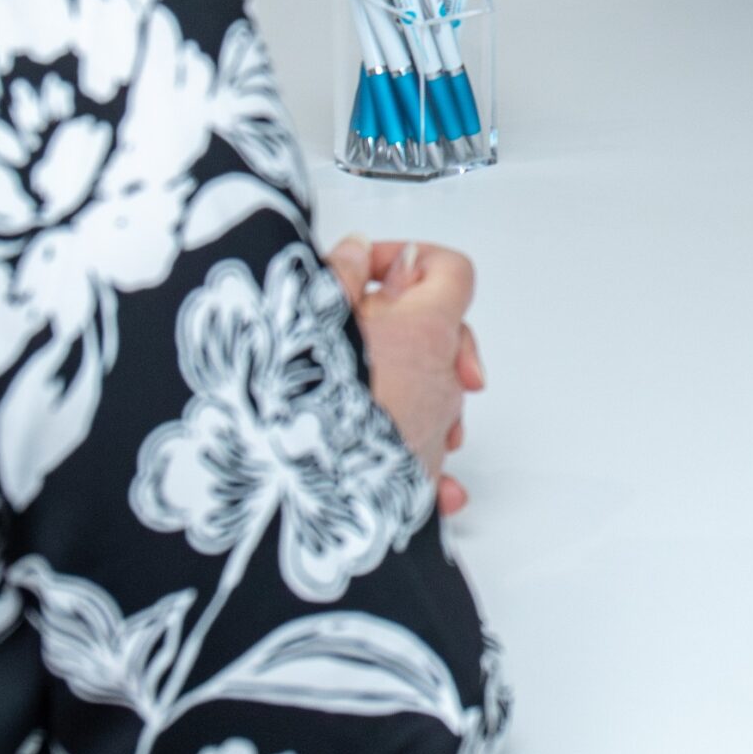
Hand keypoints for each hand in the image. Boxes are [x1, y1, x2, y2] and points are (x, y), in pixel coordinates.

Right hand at [325, 236, 484, 515]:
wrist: (300, 502)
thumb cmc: (308, 411)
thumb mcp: (311, 314)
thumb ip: (341, 273)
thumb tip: (357, 251)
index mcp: (425, 330)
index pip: (452, 272)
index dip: (413, 261)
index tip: (373, 271)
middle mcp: (442, 382)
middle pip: (449, 332)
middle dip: (407, 321)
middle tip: (361, 321)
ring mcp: (436, 431)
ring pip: (436, 390)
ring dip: (404, 378)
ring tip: (351, 379)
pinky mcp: (421, 478)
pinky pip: (430, 450)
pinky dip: (411, 439)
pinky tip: (387, 444)